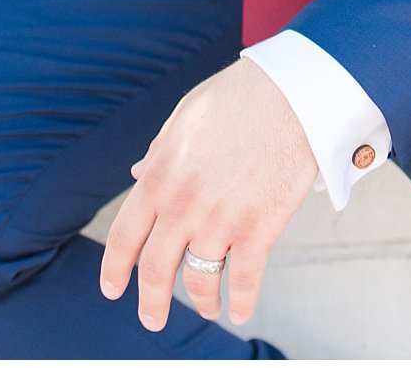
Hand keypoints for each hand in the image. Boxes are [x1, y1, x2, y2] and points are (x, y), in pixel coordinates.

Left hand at [99, 58, 316, 330]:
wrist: (297, 92)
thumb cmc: (242, 97)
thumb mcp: (186, 116)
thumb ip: (159, 152)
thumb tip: (137, 175)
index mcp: (159, 177)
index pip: (124, 238)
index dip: (114, 269)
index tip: (113, 289)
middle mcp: (183, 206)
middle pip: (156, 270)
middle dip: (150, 302)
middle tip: (152, 318)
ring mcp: (221, 220)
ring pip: (199, 280)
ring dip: (200, 302)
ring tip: (206, 310)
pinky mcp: (260, 228)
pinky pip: (244, 279)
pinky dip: (240, 301)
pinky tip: (238, 310)